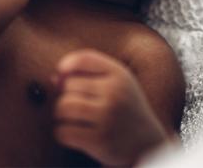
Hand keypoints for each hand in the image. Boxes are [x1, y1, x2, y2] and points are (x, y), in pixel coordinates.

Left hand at [52, 49, 169, 165]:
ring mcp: (107, 116)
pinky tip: (75, 134)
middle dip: (67, 95)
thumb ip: (90, 73)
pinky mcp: (99, 139)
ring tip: (74, 119)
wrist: (148, 143)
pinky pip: (63, 131)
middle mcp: (115, 92)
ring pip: (63, 107)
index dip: (67, 65)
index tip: (62, 75)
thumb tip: (55, 77)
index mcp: (120, 75)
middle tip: (79, 105)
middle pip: (68, 85)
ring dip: (62, 114)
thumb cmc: (126, 109)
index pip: (84, 59)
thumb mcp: (118, 83)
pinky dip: (63, 133)